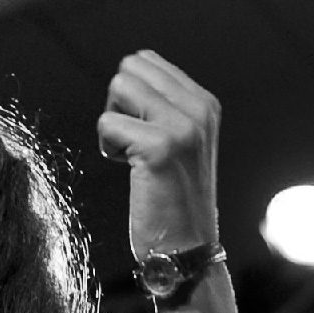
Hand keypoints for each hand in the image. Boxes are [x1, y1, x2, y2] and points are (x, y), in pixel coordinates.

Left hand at [97, 50, 220, 258]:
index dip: (131, 96)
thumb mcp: (180, 143)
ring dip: (114, 122)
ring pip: (119, 86)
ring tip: (133, 155)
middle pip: (130, 68)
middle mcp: (198, 109)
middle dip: (120, 103)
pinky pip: (108, 124)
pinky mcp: (160, 147)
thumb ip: (163, 106)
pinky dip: (108, 147)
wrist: (186, 250)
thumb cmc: (173, 200)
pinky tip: (130, 170)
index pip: (147, 62)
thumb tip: (128, 74)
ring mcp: (182, 127)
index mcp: (204, 103)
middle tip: (135, 143)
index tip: (145, 131)